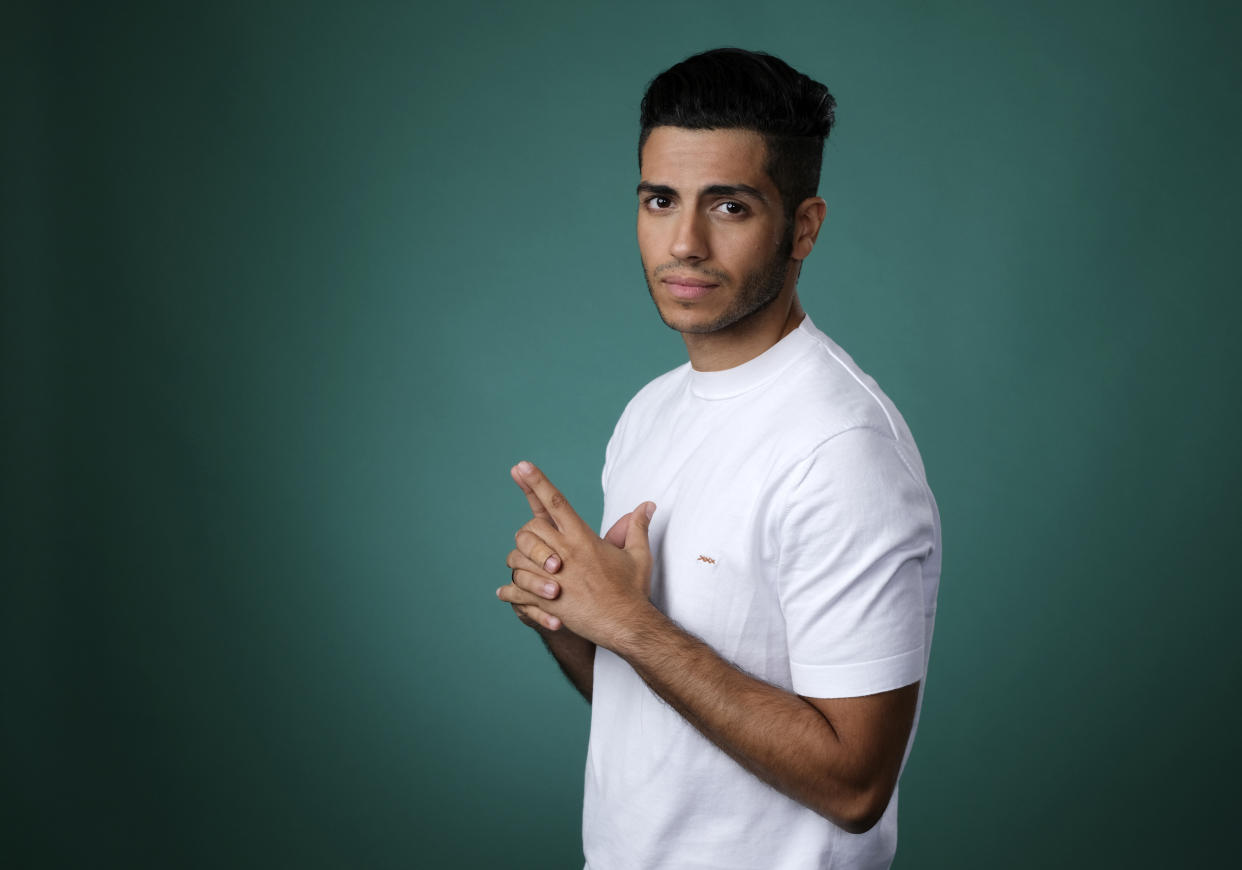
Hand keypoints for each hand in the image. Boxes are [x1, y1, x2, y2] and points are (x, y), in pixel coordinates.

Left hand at [499, 461, 655, 650]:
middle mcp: (565, 554)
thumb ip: (637, 527)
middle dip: (529, 531)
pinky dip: (508, 590)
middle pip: (530, 528)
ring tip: (525, 566)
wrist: (628, 625)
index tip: (520, 466)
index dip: (536, 481)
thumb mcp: (639, 555)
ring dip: (518, 559)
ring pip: (518, 557)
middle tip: (536, 540)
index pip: (555, 502)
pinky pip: (516, 590)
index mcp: (583, 538)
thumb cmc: (633, 590)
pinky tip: (505, 591)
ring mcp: (554, 578)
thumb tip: (647, 505)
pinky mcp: (547, 601)